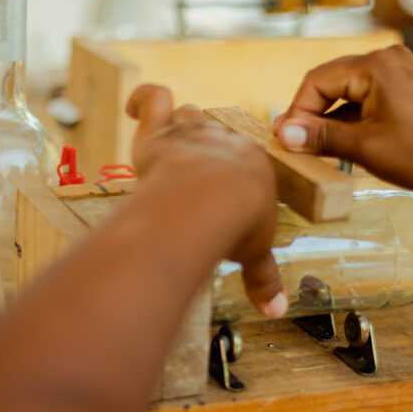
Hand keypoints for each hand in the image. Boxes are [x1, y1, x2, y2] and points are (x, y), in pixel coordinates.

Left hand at [126, 85, 286, 317]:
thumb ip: (263, 279)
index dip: (235, 173)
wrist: (210, 203)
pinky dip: (143, 100)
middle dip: (209, 149)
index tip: (229, 189)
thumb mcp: (255, 254)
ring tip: (170, 140)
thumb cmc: (238, 226)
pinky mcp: (161, 133)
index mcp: (254, 164)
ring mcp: (192, 133)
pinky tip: (135, 108)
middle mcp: (225, 140)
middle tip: (199, 172)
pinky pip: (153, 99)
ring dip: (180, 125)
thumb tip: (277, 312)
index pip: (245, 159)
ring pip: (188, 114)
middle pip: (216, 133)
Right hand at [274, 45, 412, 216]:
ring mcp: (399, 70)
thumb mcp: (364, 148)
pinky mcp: (407, 86)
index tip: (285, 141)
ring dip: (330, 118)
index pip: (317, 81)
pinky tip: (343, 142)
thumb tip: (283, 134)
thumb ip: (320, 136)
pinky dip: (351, 118)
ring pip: (347, 91)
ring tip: (316, 148)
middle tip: (295, 145)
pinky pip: (366, 97)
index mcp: (376, 65)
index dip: (296, 111)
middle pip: (331, 82)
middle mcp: (387, 58)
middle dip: (311, 113)